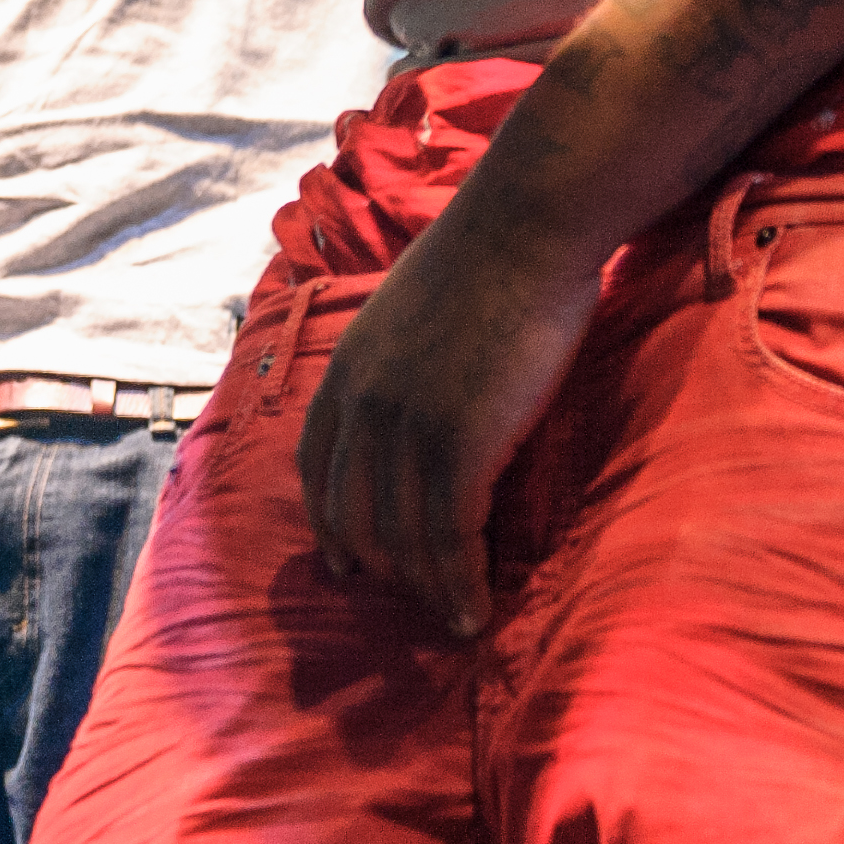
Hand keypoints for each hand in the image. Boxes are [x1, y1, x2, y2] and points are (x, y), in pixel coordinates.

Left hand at [296, 203, 604, 637]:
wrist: (528, 224)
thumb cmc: (489, 254)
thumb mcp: (408, 305)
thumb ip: (397, 356)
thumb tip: (418, 390)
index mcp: (345, 369)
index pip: (315, 468)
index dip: (330, 522)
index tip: (346, 561)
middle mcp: (363, 405)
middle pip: (353, 516)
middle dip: (380, 568)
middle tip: (412, 600)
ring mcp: (407, 427)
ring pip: (403, 539)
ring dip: (429, 591)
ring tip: (455, 619)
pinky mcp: (459, 445)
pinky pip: (451, 540)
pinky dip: (462, 586)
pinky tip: (478, 609)